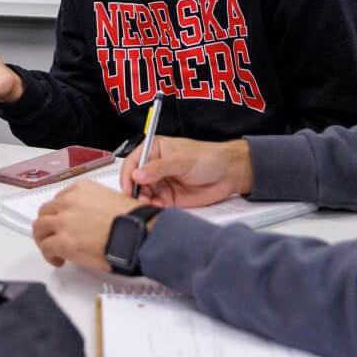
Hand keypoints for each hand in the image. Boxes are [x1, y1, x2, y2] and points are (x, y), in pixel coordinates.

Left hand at [34, 179, 150, 270]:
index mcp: (81, 189)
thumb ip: (92, 205)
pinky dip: (48, 255)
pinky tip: (58, 260)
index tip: (62, 222)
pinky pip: (45, 247)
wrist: (137, 234)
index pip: (59, 199)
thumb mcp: (110, 200)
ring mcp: (64, 220)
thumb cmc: (132, 221)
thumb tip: (86, 219)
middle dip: (48, 225)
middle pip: (45, 211)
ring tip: (52, 249)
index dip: (59, 214)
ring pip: (39, 227)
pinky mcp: (63, 241)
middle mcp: (69, 201)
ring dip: (44, 239)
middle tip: (53, 236)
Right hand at [121, 136, 252, 207]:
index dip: (128, 175)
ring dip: (143, 200)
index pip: (132, 162)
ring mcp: (161, 182)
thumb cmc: (208, 158)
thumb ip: (159, 168)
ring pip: (142, 194)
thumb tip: (138, 174)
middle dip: (134, 190)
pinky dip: (152, 207)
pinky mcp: (168, 197)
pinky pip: (154, 204)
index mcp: (154, 150)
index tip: (129, 186)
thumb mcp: (182, 160)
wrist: (228, 174)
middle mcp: (155, 166)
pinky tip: (157, 206)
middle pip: (134, 180)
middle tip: (140, 198)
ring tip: (150, 203)